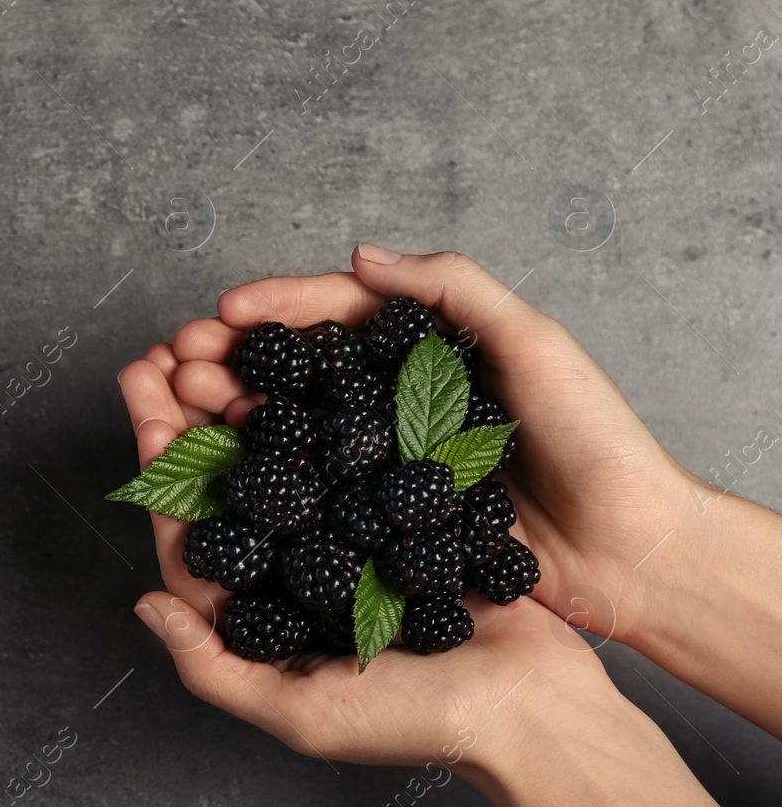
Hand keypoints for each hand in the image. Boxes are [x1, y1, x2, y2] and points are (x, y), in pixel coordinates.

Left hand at [117, 342, 620, 771]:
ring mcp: (348, 537)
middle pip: (227, 481)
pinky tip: (303, 360)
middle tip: (169, 346)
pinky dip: (321, 404)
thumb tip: (144, 604)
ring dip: (246, 395)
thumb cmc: (418, 724)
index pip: (192, 530)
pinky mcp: (400, 513)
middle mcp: (296, 570)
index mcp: (260, 613)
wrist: (535, 709)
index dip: (161, 466)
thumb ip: (214, 668)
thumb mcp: (301, 713)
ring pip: (281, 453)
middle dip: (192, 413)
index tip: (145, 399)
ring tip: (221, 337)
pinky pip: (351, 450)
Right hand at [163, 245, 696, 652]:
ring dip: (235, 413)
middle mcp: (401, 399)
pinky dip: (267, 476)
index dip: (276, 306)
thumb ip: (453, 290)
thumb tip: (360, 256)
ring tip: (185, 406)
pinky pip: (317, 489)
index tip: (222, 312)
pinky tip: (226, 471)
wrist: (628, 550)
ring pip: (297, 425)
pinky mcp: (389, 517)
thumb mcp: (534, 343)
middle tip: (179, 361)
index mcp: (431, 349)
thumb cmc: (595, 441)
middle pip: (300, 369)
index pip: (339, 312)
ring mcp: (391, 459)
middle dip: (233, 360)